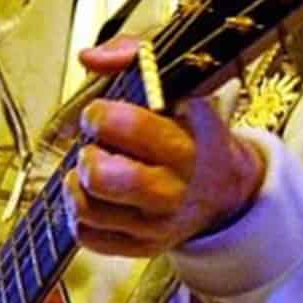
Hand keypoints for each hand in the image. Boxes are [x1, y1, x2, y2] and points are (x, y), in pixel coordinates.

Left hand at [69, 35, 266, 256]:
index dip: (101, 114)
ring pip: (89, 208)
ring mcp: (159, 222)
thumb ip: (135, 55)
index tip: (102, 111)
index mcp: (190, 140)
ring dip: (78, 184)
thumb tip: (92, 58)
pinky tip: (95, 196)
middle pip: (103, 176)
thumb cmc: (193, 131)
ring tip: (93, 168)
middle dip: (88, 154)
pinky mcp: (143, 246)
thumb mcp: (179, 83)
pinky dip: (81, 215)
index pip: (130, 125)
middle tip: (95, 146)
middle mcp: (176, 186)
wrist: (223, 188)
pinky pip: (89, 237)